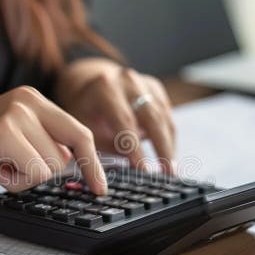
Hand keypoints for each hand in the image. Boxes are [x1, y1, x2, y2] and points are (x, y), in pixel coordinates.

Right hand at [0, 86, 107, 193]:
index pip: (79, 132)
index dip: (93, 163)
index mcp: (33, 98)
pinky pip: (34, 174)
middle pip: (67, 155)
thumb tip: (72, 160)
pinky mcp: (4, 132)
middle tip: (9, 165)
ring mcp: (17, 114)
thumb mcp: (12, 138)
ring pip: (50, 168)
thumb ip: (42, 143)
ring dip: (23, 177)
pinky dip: (12, 181)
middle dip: (41, 172)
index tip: (100, 187)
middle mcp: (29, 100)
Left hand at [56, 58, 175, 172]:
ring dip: (169, 144)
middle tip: (168, 174)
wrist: (88, 80)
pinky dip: (168, 135)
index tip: (144, 172)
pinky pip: (166, 113)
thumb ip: (107, 145)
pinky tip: (168, 154)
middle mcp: (127, 81)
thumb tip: (131, 170)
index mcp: (105, 88)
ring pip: (163, 116)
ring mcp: (143, 81)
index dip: (136, 149)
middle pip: (152, 118)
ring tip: (171, 170)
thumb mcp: (85, 126)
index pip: (125, 123)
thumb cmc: (84, 109)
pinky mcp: (154, 86)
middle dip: (162, 148)